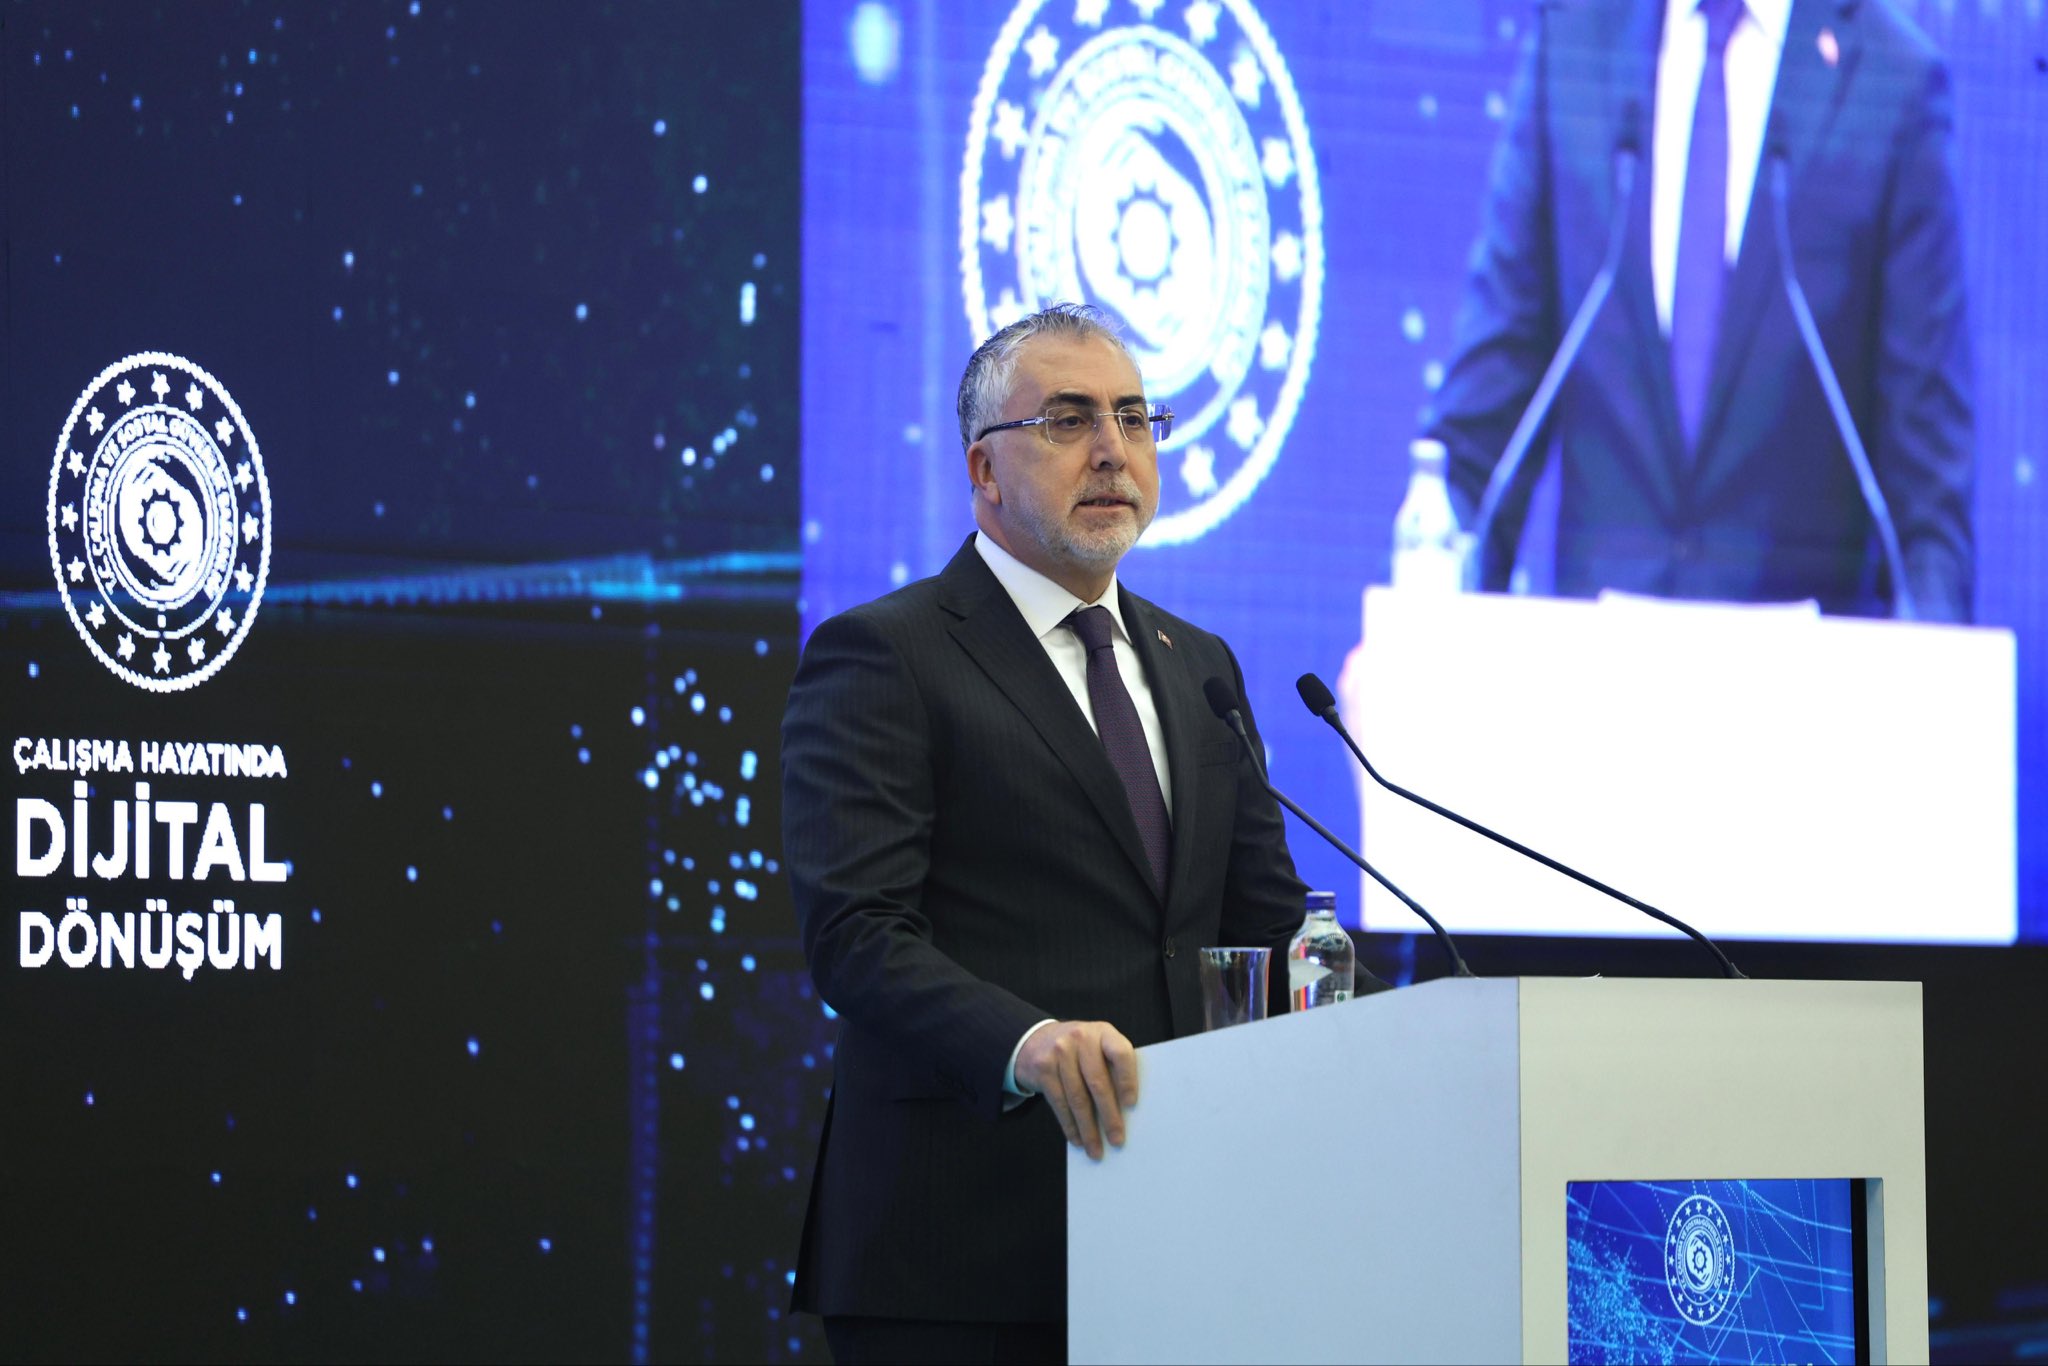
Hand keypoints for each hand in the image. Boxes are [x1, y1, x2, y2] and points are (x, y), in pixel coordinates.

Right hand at [1014, 1019, 1138, 1159]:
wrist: (1037, 1040)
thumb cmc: (1080, 1051)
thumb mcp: (1098, 1048)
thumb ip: (1112, 1068)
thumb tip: (1126, 1112)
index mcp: (1104, 1032)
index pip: (1121, 1054)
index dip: (1127, 1080)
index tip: (1131, 1105)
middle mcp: (1081, 1038)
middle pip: (1098, 1082)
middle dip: (1108, 1116)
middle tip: (1117, 1139)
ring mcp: (1059, 1052)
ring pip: (1077, 1097)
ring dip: (1087, 1128)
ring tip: (1096, 1148)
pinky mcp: (1043, 1068)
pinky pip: (1059, 1103)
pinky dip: (1069, 1125)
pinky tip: (1077, 1139)